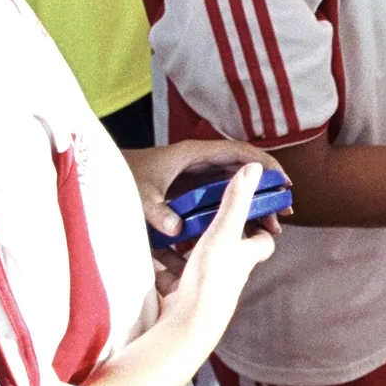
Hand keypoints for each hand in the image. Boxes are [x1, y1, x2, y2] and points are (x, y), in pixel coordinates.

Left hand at [125, 138, 287, 239]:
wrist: (100, 175)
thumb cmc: (121, 177)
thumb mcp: (139, 197)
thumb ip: (157, 213)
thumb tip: (177, 231)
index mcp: (194, 154)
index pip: (239, 153)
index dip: (265, 166)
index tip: (285, 183)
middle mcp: (199, 162)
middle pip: (242, 172)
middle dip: (266, 191)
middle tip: (284, 214)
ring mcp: (195, 175)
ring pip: (233, 187)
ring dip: (253, 204)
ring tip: (271, 227)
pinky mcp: (189, 190)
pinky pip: (219, 198)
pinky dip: (234, 211)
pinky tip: (244, 230)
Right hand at [154, 164, 276, 346]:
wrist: (186, 326)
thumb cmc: (210, 279)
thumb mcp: (222, 231)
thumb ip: (236, 200)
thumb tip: (256, 168)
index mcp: (243, 257)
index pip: (262, 241)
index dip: (258, 225)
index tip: (248, 208)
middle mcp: (228, 275)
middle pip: (225, 251)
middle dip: (211, 235)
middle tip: (196, 216)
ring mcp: (204, 288)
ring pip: (194, 264)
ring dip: (180, 250)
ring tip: (167, 231)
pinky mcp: (181, 299)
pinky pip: (170, 278)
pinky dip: (161, 266)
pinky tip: (148, 255)